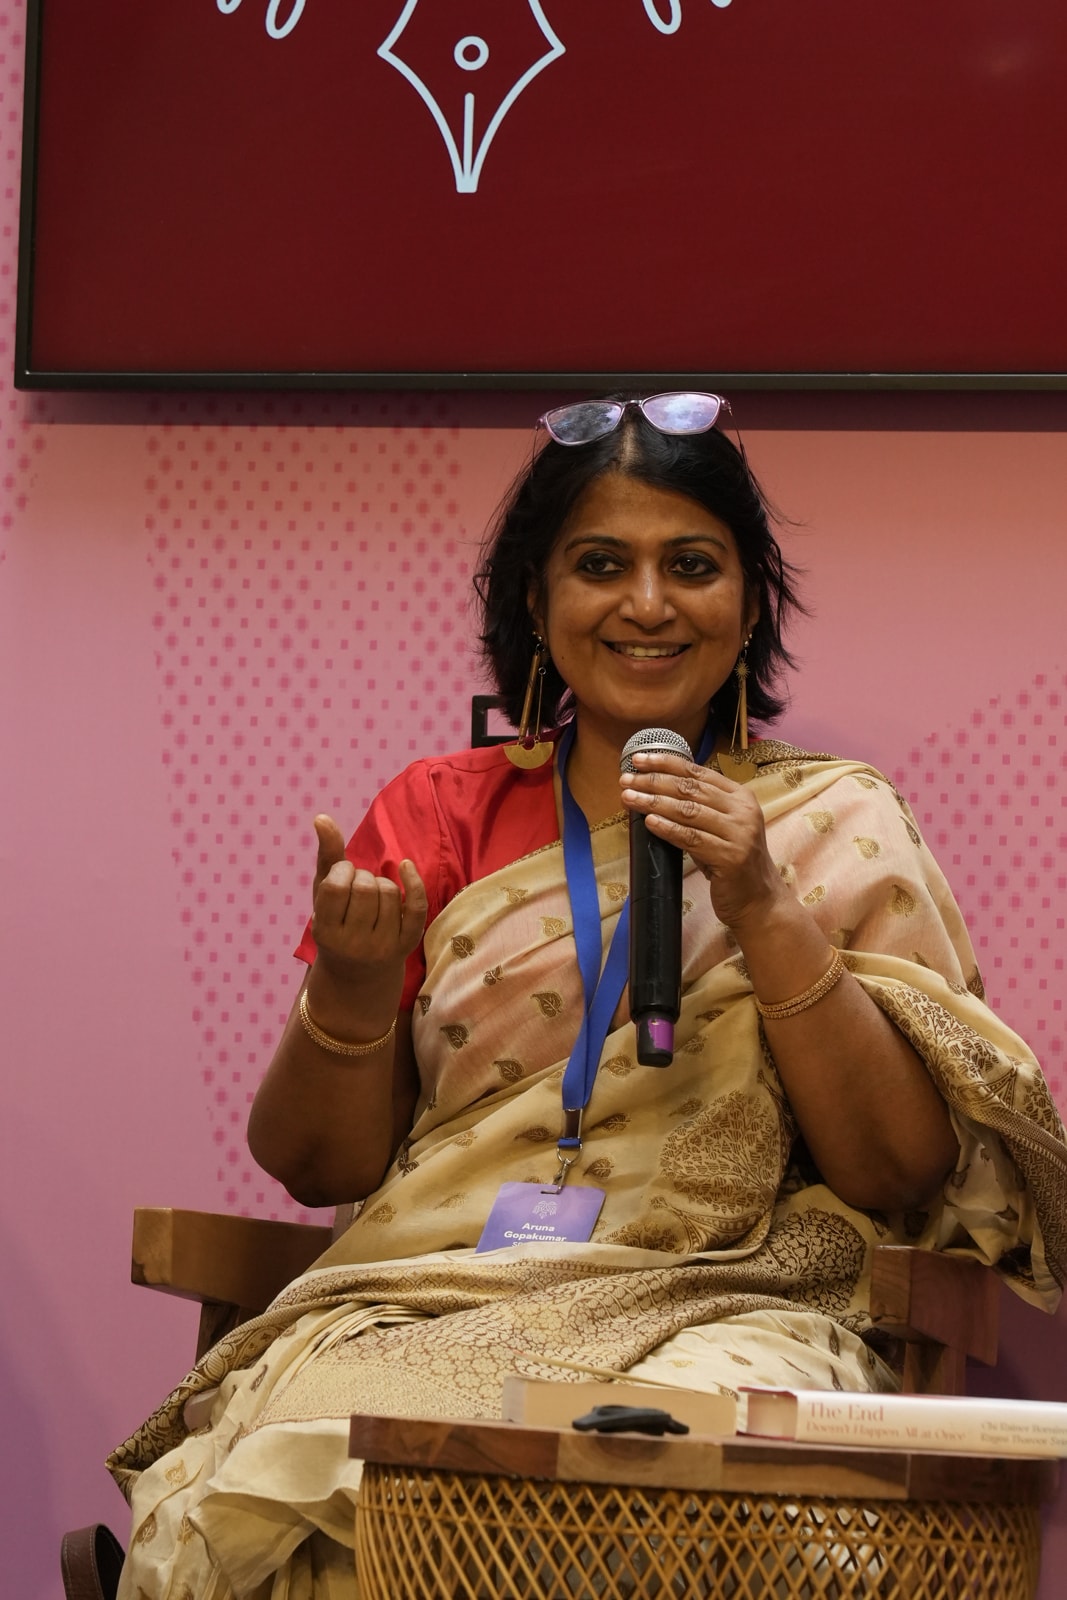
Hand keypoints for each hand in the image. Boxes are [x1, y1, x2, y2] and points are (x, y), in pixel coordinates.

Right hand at [306, 814, 427, 1026]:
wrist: (357, 974)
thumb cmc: (336, 924)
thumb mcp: (323, 897)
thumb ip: (325, 857)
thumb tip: (322, 817)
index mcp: (326, 932)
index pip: (337, 886)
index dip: (342, 872)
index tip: (341, 877)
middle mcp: (355, 944)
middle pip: (366, 887)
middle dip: (362, 877)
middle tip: (356, 889)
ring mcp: (383, 947)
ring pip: (390, 892)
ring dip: (382, 884)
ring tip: (371, 898)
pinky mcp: (407, 944)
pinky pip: (417, 906)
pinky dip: (414, 881)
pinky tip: (405, 866)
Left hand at [619, 754, 785, 930]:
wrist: (758, 899)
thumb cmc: (731, 861)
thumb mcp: (720, 827)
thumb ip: (698, 807)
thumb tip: (654, 789)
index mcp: (740, 796)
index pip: (698, 771)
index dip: (666, 763)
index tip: (638, 759)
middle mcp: (743, 810)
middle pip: (690, 788)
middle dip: (654, 781)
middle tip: (626, 780)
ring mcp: (739, 833)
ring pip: (688, 811)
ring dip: (654, 803)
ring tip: (629, 798)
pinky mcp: (731, 857)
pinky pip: (692, 839)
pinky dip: (668, 829)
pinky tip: (650, 822)